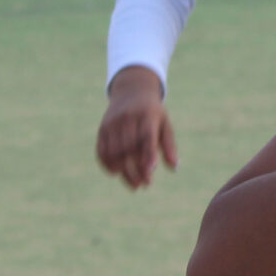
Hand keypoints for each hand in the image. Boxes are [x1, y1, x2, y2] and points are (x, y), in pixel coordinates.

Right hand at [97, 66, 176, 189]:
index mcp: (147, 116)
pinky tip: (116, 173)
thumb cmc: (153, 113)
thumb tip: (174, 168)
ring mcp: (113, 123)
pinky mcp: (102, 128)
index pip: (146, 137)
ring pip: (114, 152)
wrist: (131, 91)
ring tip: (134, 184)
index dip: (148, 154)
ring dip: (123, 171)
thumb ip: (169, 145)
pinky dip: (107, 164)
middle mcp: (128, 118)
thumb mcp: (165, 124)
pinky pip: (101, 149)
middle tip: (145, 184)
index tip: (150, 171)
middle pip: (129, 148)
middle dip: (136, 169)